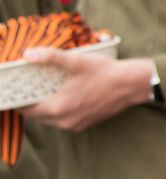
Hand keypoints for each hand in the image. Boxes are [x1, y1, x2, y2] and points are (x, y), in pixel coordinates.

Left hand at [23, 52, 154, 130]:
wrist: (132, 85)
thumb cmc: (105, 72)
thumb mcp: (77, 61)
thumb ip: (50, 57)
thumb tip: (28, 54)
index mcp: (58, 107)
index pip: (25, 109)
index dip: (20, 98)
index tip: (20, 87)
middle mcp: (64, 120)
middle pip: (36, 115)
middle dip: (32, 102)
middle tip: (33, 87)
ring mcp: (75, 124)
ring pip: (50, 118)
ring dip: (47, 107)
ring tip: (50, 90)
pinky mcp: (85, 124)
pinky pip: (64, 120)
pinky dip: (61, 110)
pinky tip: (68, 96)